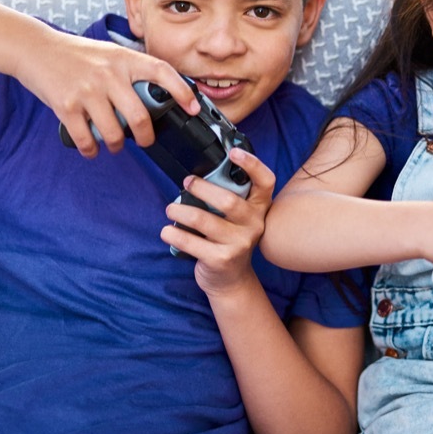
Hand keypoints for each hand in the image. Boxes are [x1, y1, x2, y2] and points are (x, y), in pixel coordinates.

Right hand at [16, 30, 197, 156]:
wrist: (35, 48)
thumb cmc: (76, 54)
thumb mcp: (109, 53)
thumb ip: (130, 71)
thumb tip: (156, 98)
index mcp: (123, 59)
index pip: (161, 71)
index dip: (182, 91)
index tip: (193, 108)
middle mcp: (108, 74)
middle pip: (139, 117)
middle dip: (146, 137)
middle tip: (146, 141)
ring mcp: (87, 91)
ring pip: (113, 133)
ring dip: (116, 146)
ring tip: (114, 144)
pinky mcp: (66, 106)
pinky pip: (86, 139)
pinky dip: (91, 149)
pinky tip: (92, 148)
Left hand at [162, 147, 272, 294]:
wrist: (231, 280)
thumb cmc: (228, 240)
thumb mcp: (236, 218)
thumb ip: (228, 197)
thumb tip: (196, 176)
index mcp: (259, 208)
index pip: (265, 181)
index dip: (252, 164)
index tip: (233, 152)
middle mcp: (254, 224)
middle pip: (228, 200)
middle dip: (202, 188)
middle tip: (186, 183)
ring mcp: (239, 244)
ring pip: (204, 220)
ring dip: (181, 211)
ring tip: (170, 208)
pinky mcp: (221, 259)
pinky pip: (191, 242)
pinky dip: (174, 233)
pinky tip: (167, 230)